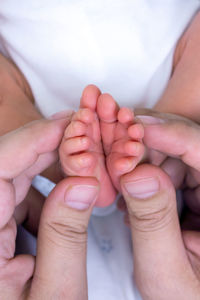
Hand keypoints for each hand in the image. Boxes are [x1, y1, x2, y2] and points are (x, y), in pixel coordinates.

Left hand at [0, 114, 99, 298]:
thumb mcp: (54, 296)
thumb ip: (66, 237)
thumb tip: (85, 183)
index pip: (0, 166)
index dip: (36, 137)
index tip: (71, 123)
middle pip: (7, 163)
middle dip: (48, 146)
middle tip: (85, 138)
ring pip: (13, 174)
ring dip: (49, 164)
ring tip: (84, 161)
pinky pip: (15, 192)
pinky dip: (44, 184)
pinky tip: (69, 187)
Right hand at [119, 112, 199, 298]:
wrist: (189, 299)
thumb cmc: (185, 296)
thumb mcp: (166, 272)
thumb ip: (153, 224)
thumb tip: (136, 174)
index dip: (170, 134)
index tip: (135, 128)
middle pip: (188, 144)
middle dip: (148, 143)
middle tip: (117, 153)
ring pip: (175, 151)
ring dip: (142, 156)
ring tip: (118, 176)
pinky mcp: (195, 186)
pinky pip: (170, 164)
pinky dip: (145, 168)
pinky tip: (129, 185)